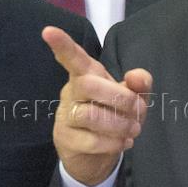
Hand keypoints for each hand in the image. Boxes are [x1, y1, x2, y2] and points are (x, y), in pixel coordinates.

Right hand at [42, 26, 152, 186]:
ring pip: (89, 115)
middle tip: (137, 110)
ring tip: (134, 130)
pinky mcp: (65, 138)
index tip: (48, 31)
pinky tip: (124, 143)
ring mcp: (66, 115)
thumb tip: (137, 77)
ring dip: (119, 124)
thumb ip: (139, 85)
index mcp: (87, 74)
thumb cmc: (113, 116)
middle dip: (119, 98)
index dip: (62, 44)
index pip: (72, 57)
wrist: (96, 155)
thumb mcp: (133, 99)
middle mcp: (72, 91)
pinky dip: (113, 143)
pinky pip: (90, 140)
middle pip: (87, 85)